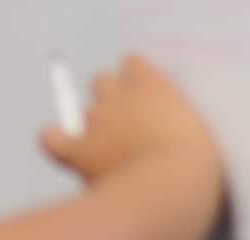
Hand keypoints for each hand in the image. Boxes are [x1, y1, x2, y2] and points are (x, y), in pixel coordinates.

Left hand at [41, 55, 222, 187]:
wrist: (170, 187)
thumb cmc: (197, 164)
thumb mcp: (197, 131)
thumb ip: (173, 118)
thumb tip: (164, 126)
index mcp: (152, 86)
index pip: (133, 63)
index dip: (136, 78)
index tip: (146, 98)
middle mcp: (118, 95)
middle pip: (102, 81)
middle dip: (110, 97)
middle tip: (128, 126)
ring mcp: (95, 120)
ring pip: (84, 110)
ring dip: (93, 126)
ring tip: (111, 152)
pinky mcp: (78, 148)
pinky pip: (52, 139)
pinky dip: (56, 143)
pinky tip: (66, 151)